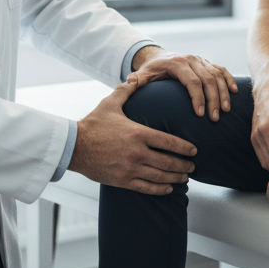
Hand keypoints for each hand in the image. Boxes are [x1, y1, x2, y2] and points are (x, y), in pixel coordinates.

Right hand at [69, 80, 197, 194]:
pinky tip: (168, 189)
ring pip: (159, 176)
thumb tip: (136, 78)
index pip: (168, 142)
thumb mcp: (110, 103)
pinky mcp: (122, 180)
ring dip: (175, 178)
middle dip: (183, 164)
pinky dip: (160, 189)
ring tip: (184, 177)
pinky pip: (146, 187)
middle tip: (193, 165)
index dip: (184, 147)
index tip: (194, 150)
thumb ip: (126, 91)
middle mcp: (137, 152)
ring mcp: (130, 168)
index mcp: (138, 133)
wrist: (74, 146)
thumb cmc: (93, 124)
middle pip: (168, 161)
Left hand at [128, 48, 237, 121]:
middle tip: (214, 118)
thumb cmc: (151, 70)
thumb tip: (130, 82)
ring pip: (217, 75)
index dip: (198, 97)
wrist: (159, 57)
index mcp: (177, 63)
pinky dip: (229, 80)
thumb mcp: (143, 74)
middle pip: (207, 79)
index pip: (192, 81)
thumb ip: (137, 79)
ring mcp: (201, 60)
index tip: (200, 114)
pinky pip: (222, 70)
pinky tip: (235, 92)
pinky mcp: (208, 63)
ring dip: (223, 93)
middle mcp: (191, 59)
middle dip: (213, 99)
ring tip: (225, 111)